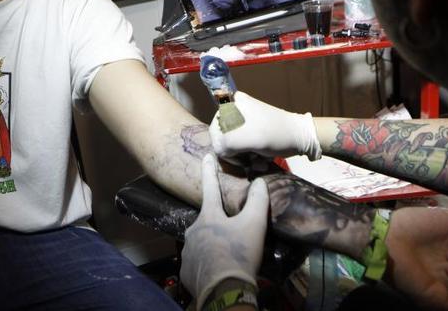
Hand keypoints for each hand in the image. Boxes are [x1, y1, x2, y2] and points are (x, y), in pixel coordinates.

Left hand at [181, 154, 268, 309]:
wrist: (223, 290)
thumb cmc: (239, 254)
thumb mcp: (254, 225)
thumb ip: (258, 202)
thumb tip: (259, 181)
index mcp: (208, 217)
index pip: (210, 187)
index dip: (210, 171)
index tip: (206, 156)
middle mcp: (193, 230)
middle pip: (207, 220)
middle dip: (217, 222)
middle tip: (231, 230)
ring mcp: (188, 251)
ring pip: (201, 242)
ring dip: (212, 244)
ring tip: (227, 253)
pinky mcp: (187, 270)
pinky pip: (198, 262)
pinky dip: (207, 262)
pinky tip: (217, 268)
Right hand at [209, 91, 321, 160]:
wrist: (300, 136)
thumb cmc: (275, 134)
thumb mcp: (246, 139)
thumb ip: (225, 144)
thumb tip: (218, 150)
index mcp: (231, 105)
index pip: (214, 131)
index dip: (223, 148)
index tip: (237, 159)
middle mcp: (234, 111)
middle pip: (223, 139)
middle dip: (236, 154)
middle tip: (249, 162)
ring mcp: (244, 121)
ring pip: (233, 145)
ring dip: (245, 157)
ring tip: (258, 161)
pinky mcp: (252, 131)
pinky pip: (243, 146)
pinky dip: (251, 156)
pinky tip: (261, 160)